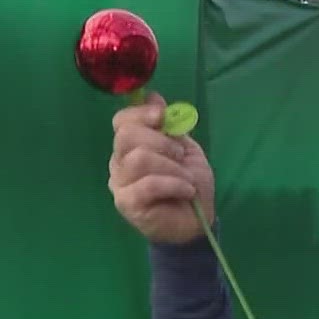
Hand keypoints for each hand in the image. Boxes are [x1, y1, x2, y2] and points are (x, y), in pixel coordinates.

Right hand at [109, 93, 215, 244]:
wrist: (198, 222)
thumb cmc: (189, 185)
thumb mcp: (185, 150)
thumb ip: (170, 126)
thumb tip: (153, 95)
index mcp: (130, 147)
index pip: (121, 122)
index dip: (141, 114)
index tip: (162, 116)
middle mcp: (119, 163)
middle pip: (128, 136)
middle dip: (162, 142)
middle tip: (180, 157)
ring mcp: (120, 184)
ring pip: (140, 158)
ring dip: (172, 167)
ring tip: (186, 179)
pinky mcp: (128, 203)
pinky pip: (148, 184)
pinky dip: (174, 184)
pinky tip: (186, 191)